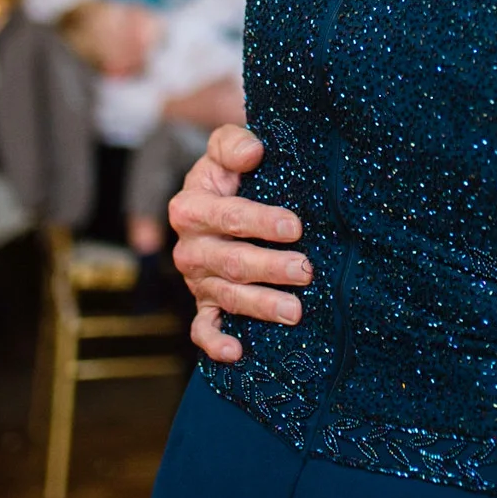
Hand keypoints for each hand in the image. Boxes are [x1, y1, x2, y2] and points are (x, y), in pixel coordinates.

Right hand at [169, 125, 312, 362]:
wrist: (219, 193)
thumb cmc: (231, 170)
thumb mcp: (226, 148)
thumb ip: (234, 144)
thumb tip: (253, 152)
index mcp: (191, 207)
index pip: (228, 216)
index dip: (261, 221)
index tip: (295, 226)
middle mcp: (190, 247)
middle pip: (232, 262)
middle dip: (270, 268)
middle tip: (306, 270)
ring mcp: (196, 279)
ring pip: (227, 296)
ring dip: (261, 305)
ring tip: (295, 311)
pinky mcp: (204, 301)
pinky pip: (203, 327)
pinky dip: (216, 343)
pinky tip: (238, 353)